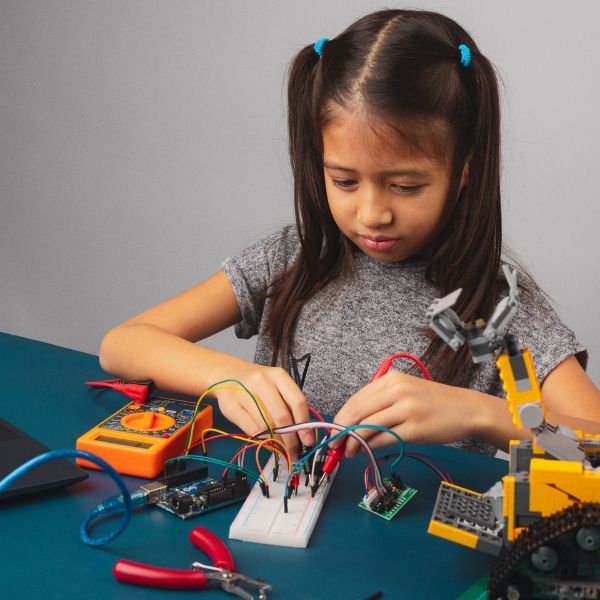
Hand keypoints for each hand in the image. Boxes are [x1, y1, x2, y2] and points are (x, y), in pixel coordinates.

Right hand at [211, 363, 313, 458]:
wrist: (227, 374)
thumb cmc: (258, 384)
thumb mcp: (276, 386)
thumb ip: (289, 405)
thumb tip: (303, 434)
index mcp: (278, 375)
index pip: (297, 401)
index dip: (304, 424)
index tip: (308, 441)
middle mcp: (261, 381)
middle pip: (281, 416)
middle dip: (291, 439)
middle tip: (295, 452)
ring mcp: (244, 393)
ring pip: (266, 425)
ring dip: (277, 443)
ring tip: (282, 450)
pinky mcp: (230, 406)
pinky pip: (251, 430)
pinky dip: (262, 440)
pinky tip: (268, 443)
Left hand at [333, 371, 484, 455]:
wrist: (468, 409)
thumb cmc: (434, 403)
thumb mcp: (406, 392)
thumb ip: (381, 401)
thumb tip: (352, 422)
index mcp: (391, 379)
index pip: (355, 399)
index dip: (340, 417)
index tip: (332, 431)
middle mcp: (397, 391)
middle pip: (357, 412)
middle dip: (340, 431)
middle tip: (333, 445)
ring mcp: (406, 409)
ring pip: (367, 427)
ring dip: (352, 442)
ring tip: (346, 452)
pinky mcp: (414, 429)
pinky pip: (383, 439)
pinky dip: (369, 448)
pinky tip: (363, 452)